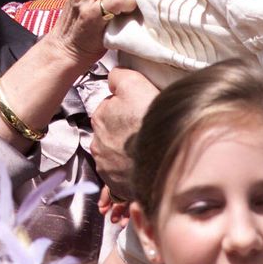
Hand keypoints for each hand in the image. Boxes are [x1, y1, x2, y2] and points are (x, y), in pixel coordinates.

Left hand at [90, 67, 158, 200]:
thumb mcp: (133, 83)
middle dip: (123, 134)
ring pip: (115, 157)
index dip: (125, 109)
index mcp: (99, 117)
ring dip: (126, 156)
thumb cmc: (149, 119)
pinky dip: (128, 175)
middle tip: (144, 133)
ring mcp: (106, 167)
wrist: (165, 157)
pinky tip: (141, 171)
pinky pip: (120, 179)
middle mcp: (97, 143)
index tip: (139, 113)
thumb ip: (118, 77)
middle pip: (111, 134)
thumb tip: (112, 77)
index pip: (109, 109)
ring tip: (146, 153)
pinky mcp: (116, 186)